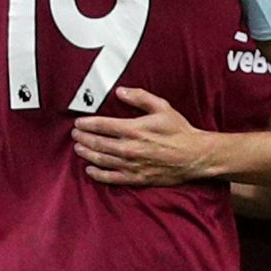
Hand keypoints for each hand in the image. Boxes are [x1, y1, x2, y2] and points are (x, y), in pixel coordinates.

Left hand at [72, 88, 217, 187]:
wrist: (195, 156)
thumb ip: (140, 97)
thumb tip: (120, 91)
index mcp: (134, 129)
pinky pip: (111, 178)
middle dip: (83, 138)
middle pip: (97, 142)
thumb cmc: (179, 131)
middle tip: (75, 134)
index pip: (101, 125)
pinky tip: (90, 170)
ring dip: (87, 153)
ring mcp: (132, 165)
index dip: (86, 124)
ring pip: (101, 159)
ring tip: (78, 148)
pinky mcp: (136, 178)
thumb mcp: (162, 107)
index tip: (78, 123)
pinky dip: (98, 174)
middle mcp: (129, 148)